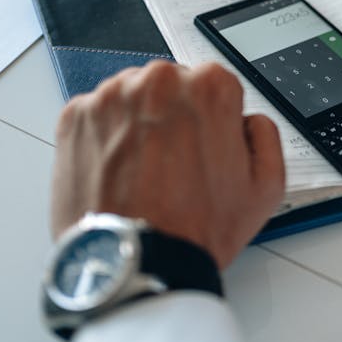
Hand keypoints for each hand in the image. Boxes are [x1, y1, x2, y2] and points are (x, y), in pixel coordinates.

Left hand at [51, 61, 284, 268]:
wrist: (134, 261)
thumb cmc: (194, 229)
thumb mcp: (265, 188)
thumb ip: (264, 136)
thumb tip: (250, 122)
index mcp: (209, 88)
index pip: (214, 85)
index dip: (212, 120)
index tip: (203, 145)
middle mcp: (159, 80)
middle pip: (170, 87)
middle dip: (172, 118)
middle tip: (173, 165)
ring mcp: (112, 96)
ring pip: (131, 98)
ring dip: (137, 125)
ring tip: (143, 173)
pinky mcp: (75, 116)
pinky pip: (95, 116)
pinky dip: (104, 138)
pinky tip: (117, 173)